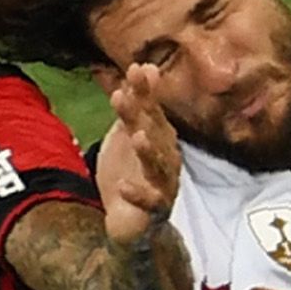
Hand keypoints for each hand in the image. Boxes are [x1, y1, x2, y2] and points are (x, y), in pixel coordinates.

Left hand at [96, 63, 180, 246]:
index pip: (152, 111)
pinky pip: (150, 202)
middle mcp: (166, 159)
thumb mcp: (127, 135)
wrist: (131, 223)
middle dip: (142, 115)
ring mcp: (163, 185)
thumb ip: (135, 105)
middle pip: (155, 134)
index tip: (135, 69)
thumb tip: (144, 66)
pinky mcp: (154, 210)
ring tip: (137, 138)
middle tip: (124, 96)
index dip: (144, 92)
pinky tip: (124, 186)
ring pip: (158, 167)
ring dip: (148, 152)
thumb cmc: (131, 174)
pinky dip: (137, 194)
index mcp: (160, 139)